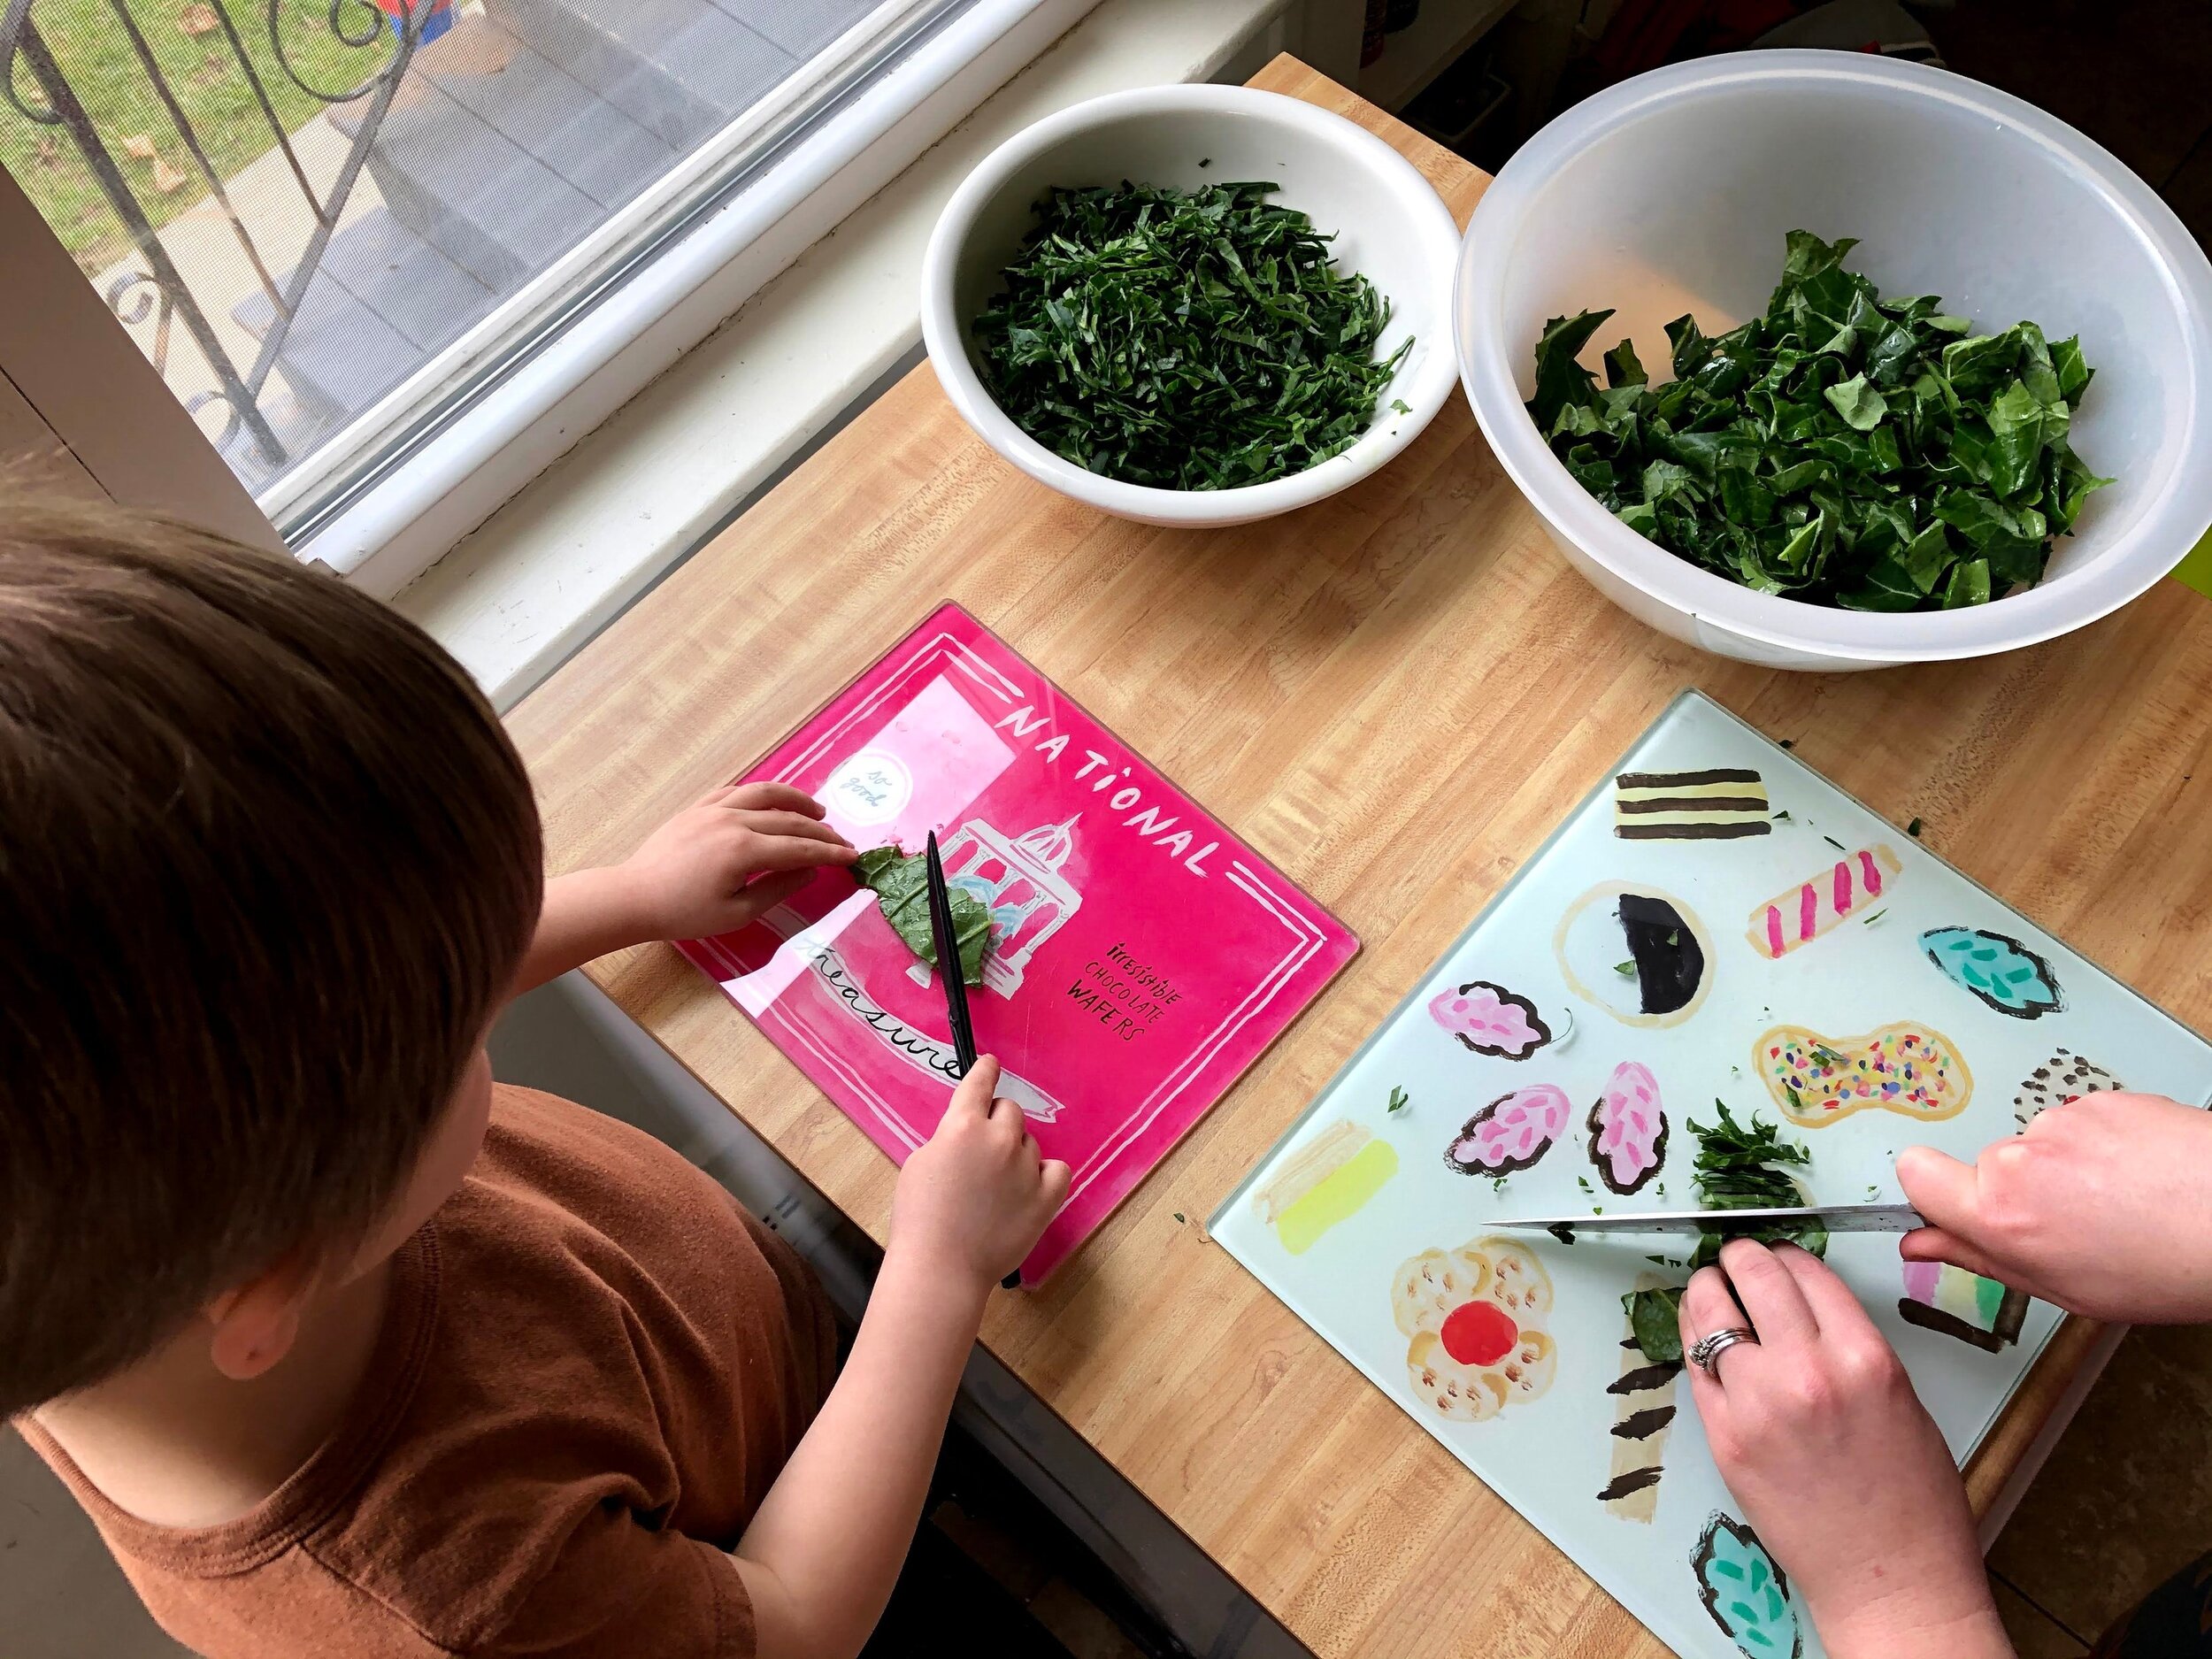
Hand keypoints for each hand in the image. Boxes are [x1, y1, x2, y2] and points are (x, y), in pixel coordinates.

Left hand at [617, 783, 855, 940]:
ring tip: (816, 809)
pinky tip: (771, 803)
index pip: (800, 847)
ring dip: (795, 800)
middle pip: (789, 819)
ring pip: (765, 793)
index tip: (853, 855)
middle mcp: (733, 821)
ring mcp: (713, 809)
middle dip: (821, 830)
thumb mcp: (736, 913)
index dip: (829, 852)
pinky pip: (736, 791)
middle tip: (841, 840)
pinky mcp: (698, 807)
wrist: (635, 897)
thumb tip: (809, 871)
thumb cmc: (684, 914)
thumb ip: (778, 889)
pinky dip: (760, 794)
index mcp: (744, 850)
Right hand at [891, 1057, 1069, 1291]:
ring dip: (1017, 1154)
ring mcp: (1026, 1168)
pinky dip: (1047, 1175)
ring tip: (998, 1187)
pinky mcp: (1046, 1197)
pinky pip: (1059, 1170)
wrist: (941, 1266)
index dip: (985, 1071)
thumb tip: (969, 1135)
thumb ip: (949, 1139)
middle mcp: (999, 1139)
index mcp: (962, 1126)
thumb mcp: (921, 1163)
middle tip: (984, 1152)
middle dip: (997, 1124)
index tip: (991, 1064)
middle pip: (1010, 1111)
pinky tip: (1031, 1187)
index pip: (979, 1083)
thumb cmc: (919, 1217)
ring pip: (1031, 1143)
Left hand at [1680, 1242, 2010, 1658]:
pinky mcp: (1724, 1438)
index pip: (1807, 1270)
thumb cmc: (1910, 1502)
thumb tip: (1806, 1309)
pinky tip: (1701, 1335)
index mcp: (1863, 1357)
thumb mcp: (1901, 1400)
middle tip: (1735, 1257)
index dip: (1786, 1254)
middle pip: (1754, 1275)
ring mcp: (1758, 1404)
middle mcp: (1807, 1371)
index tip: (1778, 1253)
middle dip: (1740, 1257)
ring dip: (1706, 1290)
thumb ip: (1851, 1347)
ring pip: (1710, 1312)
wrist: (1889, 1578)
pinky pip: (1694, 1366)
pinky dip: (1694, 1341)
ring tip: (1708, 1288)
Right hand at [1898, 1092, 2211, 1322]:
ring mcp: (2062, 1122)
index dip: (1934, 1191)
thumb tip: (1920, 1245)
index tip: (1960, 1207)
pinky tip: (2145, 1175)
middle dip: (2025, 1191)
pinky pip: (2084, 1123)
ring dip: (2071, 1168)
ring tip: (2127, 1200)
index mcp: (2001, 1215)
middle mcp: (2020, 1159)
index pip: (1916, 1173)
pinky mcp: (2102, 1099)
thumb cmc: (2168, 1268)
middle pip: (1992, 1166)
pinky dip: (2107, 1145)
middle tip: (2082, 1224)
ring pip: (2041, 1145)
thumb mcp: (2064, 1288)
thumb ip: (1981, 1258)